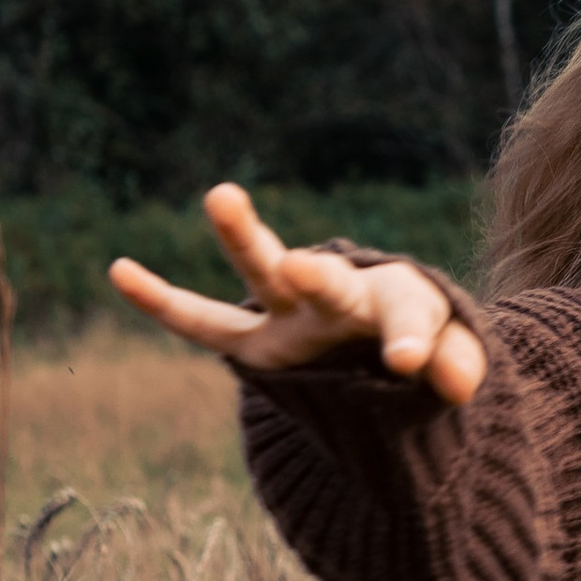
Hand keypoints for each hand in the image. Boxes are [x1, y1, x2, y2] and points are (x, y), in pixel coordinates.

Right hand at [108, 185, 487, 401]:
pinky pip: (202, 325)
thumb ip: (458, 366)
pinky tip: (118, 270)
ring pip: (262, 273)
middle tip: (301, 266)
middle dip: (317, 277)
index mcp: (396, 301)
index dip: (411, 339)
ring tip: (221, 195)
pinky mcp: (255, 342)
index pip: (407, 317)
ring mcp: (290, 313)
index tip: (408, 363)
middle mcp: (339, 296)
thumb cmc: (422, 346)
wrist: (385, 352)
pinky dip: (161, 302)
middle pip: (329, 281)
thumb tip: (462, 386)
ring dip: (244, 237)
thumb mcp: (449, 360)